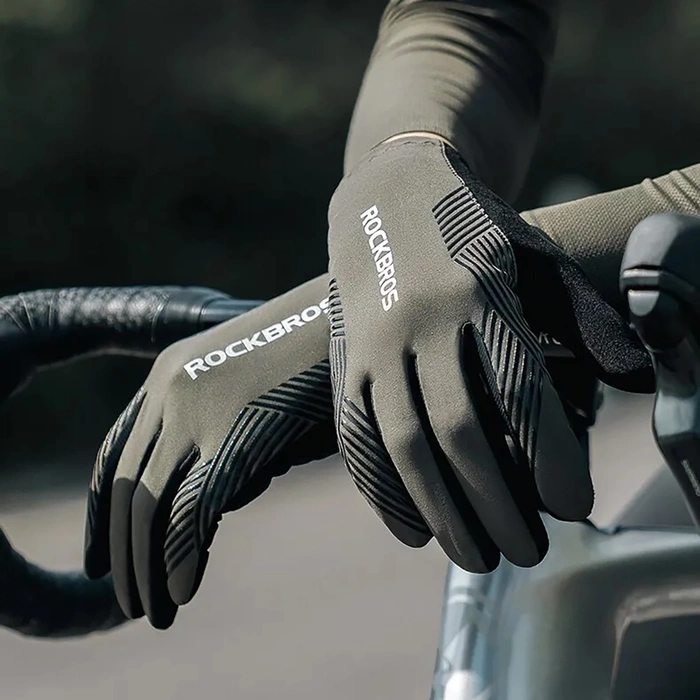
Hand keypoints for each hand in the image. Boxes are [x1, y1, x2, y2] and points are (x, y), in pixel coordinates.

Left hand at [84, 276, 335, 627]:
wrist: (352, 318)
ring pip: (152, 505)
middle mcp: (170, 389)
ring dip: (147, 567)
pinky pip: (193, 513)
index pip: (115, 455)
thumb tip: (221, 501)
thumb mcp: (254, 396)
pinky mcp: (233, 434)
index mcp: (169, 373)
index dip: (103, 513)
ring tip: (155, 611)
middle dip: (124, 550)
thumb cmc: (315, 357)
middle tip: (128, 599)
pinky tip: (183, 593)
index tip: (99, 557)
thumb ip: (227, 443)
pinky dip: (183, 560)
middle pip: (129, 486)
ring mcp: (198, 410)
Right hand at [327, 136, 652, 572]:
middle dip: (496, 503)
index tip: (572, 505)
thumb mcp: (534, 255)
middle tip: (527, 553)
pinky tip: (411, 531)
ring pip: (404, 444)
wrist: (387, 193)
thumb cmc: (472, 229)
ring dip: (440, 511)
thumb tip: (635, 382)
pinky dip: (382, 491)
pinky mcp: (347, 360)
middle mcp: (420, 320)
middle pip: (459, 432)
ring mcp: (375, 343)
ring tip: (475, 558)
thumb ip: (583, 317)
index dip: (548, 454)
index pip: (518, 389)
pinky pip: (357, 435)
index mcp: (478, 290)